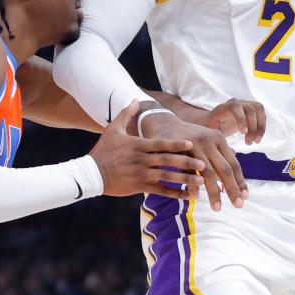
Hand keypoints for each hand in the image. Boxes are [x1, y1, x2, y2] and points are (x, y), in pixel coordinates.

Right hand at [90, 101, 205, 198]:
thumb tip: (136, 99)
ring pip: (166, 178)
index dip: (176, 144)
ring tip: (200, 182)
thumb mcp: (112, 129)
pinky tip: (187, 196)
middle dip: (186, 163)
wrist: (90, 174)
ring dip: (184, 180)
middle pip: (167, 161)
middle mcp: (141, 160)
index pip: (160, 144)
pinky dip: (174, 194)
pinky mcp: (139, 187)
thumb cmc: (103, 150)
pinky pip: (160, 191)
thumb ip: (126, 114)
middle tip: (203, 164)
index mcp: (137, 145)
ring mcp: (140, 175)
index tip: (191, 144)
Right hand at [141, 110, 248, 211]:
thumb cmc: (188, 136)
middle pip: (224, 169)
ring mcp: (194, 144)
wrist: (163, 122)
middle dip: (232, 189)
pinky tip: (196, 197)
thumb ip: (221, 155)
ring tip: (217, 207)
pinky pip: (188, 171)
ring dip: (213, 191)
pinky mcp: (179, 150)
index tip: (245, 197)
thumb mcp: (207, 141)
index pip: (234, 164)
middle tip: (239, 206)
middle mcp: (209, 140)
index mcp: (219, 139)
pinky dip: (193, 184)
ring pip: (208, 172)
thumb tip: (236, 170)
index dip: (240, 181)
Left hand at [200, 98, 266, 144]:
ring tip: (256, 141)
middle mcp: (235, 103)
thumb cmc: (208, 129)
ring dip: (260, 126)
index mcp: (223, 107)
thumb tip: (229, 150)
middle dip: (252, 127)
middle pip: (250, 109)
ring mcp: (244, 104)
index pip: (235, 107)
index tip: (243, 133)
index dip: (241, 118)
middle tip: (249, 143)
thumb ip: (215, 139)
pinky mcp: (251, 110)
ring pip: (258, 109)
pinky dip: (262, 126)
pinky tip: (257, 138)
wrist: (211, 121)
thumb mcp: (208, 133)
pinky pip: (261, 114)